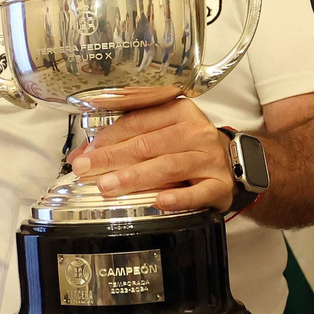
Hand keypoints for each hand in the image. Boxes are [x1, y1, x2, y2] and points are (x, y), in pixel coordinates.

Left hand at [69, 98, 235, 212]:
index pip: (138, 122)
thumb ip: (125, 140)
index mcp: (179, 111)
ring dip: (135, 177)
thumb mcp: (160, 134)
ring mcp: (209, 159)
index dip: (108, 138)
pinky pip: (198, 192)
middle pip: (149, 144)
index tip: (86, 153)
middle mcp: (196, 132)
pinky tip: (159, 201)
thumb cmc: (188, 147)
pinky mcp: (220, 185)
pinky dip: (178, 198)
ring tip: (110, 186)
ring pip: (168, 166)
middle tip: (87, 170)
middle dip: (114, 158)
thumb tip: (83, 154)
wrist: (230, 162)